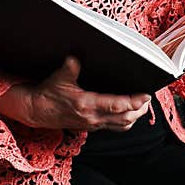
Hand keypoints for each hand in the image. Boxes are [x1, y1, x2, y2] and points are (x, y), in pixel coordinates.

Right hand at [0, 56, 151, 131]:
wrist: (36, 111)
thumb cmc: (48, 93)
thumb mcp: (58, 78)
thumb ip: (69, 67)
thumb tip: (75, 57)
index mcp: (86, 105)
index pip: (117, 106)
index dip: (134, 101)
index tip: (146, 95)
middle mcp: (92, 117)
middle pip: (125, 118)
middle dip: (140, 109)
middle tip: (148, 98)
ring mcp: (93, 124)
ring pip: (122, 125)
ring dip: (135, 116)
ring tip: (143, 105)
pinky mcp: (91, 127)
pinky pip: (114, 127)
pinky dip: (125, 122)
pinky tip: (129, 114)